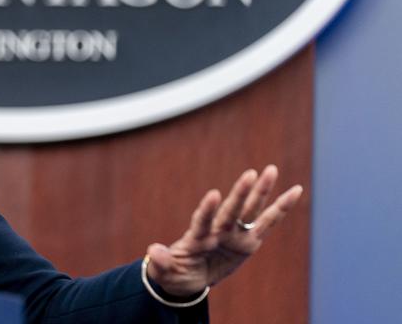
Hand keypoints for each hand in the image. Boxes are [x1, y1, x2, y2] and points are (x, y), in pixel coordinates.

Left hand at [145, 165, 302, 297]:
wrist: (188, 278)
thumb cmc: (175, 273)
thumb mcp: (164, 273)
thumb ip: (161, 262)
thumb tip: (152, 251)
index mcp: (197, 238)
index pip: (202, 221)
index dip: (207, 209)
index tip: (214, 194)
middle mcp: (217, 231)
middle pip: (230, 210)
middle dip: (240, 193)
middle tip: (251, 173)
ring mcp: (233, 234)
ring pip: (249, 210)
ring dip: (261, 191)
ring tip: (271, 169)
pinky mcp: (248, 242)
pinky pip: (267, 223)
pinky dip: (281, 208)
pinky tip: (295, 191)